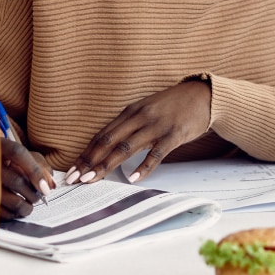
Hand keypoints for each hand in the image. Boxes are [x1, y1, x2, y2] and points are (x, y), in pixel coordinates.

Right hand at [0, 137, 53, 220]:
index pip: (18, 153)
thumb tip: (50, 185)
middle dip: (33, 194)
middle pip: (16, 180)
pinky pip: (0, 212)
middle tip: (38, 198)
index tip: (45, 189)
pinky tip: (15, 211)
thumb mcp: (25, 156)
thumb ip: (41, 166)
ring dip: (26, 207)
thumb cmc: (7, 161)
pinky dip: (13, 215)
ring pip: (10, 200)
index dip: (35, 171)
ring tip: (28, 206)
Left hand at [64, 80, 210, 185]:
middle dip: (89, 161)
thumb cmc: (173, 106)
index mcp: (130, 111)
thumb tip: (108, 148)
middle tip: (74, 178)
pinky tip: (132, 179)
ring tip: (92, 179)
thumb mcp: (146, 110)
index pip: (101, 135)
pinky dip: (143, 167)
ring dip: (107, 165)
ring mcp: (156, 126)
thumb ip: (129, 126)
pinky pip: (155, 154)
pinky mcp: (173, 135)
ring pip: (126, 147)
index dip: (85, 153)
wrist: (203, 95)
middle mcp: (139, 117)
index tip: (72, 169)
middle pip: (108, 141)